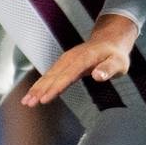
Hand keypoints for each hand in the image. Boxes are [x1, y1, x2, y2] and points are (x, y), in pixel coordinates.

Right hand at [22, 14, 138, 107]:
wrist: (109, 41)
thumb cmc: (115, 55)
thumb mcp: (119, 63)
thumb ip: (109, 69)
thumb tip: (98, 76)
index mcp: (84, 58)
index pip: (68, 75)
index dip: (55, 87)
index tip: (45, 99)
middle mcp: (71, 58)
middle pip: (53, 75)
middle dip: (40, 90)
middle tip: (29, 103)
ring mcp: (66, 60)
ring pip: (48, 75)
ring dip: (36, 88)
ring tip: (26, 101)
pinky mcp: (63, 64)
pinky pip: (49, 74)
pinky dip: (40, 84)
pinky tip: (33, 94)